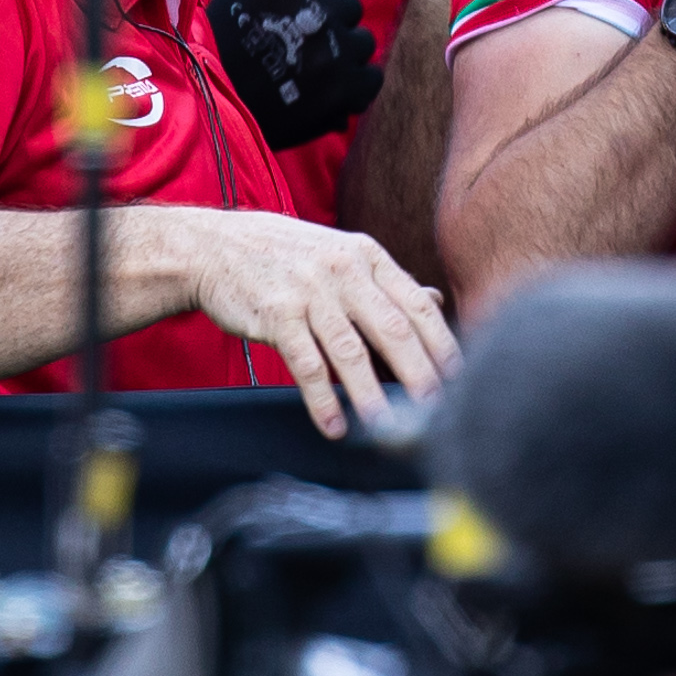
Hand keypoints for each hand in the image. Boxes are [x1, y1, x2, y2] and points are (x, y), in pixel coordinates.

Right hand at [176, 205, 456, 435]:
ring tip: (391, 428)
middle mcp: (343, 271)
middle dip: (422, 374)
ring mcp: (309, 292)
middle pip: (395, 329)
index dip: (442, 344)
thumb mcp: (340, 253)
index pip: (417, 304)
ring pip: (352, 352)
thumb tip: (436, 302)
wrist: (212, 247)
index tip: (462, 377)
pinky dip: (322, 400)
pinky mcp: (276, 315)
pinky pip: (307, 365)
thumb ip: (386, 281)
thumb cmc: (284, 256)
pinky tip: (335, 426)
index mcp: (367, 256)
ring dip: (373, 395)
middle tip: (441, 411)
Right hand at [207, 0, 378, 148]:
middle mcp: (326, 10)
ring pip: (361, 42)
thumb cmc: (226, 31)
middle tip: (288, 42)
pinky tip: (320, 88)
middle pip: (349, 6)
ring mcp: (339, 52)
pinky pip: (370, 77)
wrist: (209, 97)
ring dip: (339, 52)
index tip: (281, 11)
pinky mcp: (347, 91)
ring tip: (302, 67)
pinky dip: (351, 84)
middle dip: (325, 21)